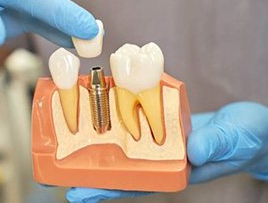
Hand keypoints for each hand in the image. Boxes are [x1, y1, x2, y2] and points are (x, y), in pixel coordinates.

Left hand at [66, 101, 267, 202]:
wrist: (249, 126)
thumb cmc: (246, 138)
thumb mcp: (234, 140)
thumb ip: (215, 145)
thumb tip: (193, 151)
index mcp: (175, 172)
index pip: (135, 185)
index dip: (107, 190)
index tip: (79, 193)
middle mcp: (161, 160)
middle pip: (121, 170)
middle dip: (92, 174)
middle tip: (61, 177)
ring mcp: (159, 144)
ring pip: (124, 149)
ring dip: (98, 149)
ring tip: (68, 150)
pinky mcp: (160, 126)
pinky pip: (135, 126)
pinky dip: (117, 122)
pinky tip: (99, 117)